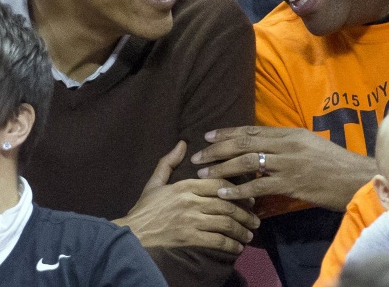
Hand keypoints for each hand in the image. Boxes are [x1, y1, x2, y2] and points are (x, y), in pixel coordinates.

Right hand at [113, 141, 259, 254]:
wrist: (133, 233)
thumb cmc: (144, 208)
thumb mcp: (155, 182)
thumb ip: (169, 162)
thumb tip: (183, 143)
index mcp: (185, 185)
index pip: (219, 182)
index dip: (237, 189)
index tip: (248, 196)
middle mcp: (191, 201)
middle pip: (227, 203)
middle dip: (245, 212)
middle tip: (255, 219)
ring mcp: (191, 220)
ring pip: (225, 222)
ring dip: (242, 229)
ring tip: (250, 234)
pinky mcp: (190, 238)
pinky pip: (217, 240)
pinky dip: (231, 244)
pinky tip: (237, 247)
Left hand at [191, 126, 376, 211]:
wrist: (356, 178)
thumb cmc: (334, 163)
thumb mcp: (310, 145)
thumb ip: (287, 144)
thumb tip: (264, 146)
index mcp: (290, 133)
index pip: (251, 130)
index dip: (227, 133)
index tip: (208, 136)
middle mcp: (286, 144)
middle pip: (244, 143)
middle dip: (218, 148)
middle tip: (198, 155)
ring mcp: (287, 163)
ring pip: (246, 161)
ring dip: (222, 167)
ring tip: (204, 173)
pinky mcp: (290, 183)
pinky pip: (258, 185)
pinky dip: (238, 189)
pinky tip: (223, 192)